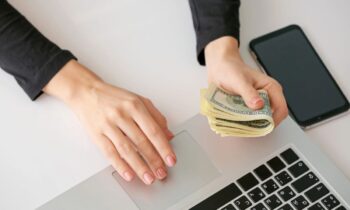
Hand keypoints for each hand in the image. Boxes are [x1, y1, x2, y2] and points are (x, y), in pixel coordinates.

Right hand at [43, 60, 175, 184]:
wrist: (86, 92)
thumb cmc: (114, 98)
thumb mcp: (138, 100)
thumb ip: (156, 117)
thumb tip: (169, 135)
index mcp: (135, 105)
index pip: (154, 130)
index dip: (164, 147)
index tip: (171, 159)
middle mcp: (122, 115)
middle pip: (141, 142)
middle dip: (154, 160)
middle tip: (162, 173)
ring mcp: (108, 125)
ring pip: (126, 150)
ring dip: (139, 167)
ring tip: (149, 178)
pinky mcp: (97, 134)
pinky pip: (110, 153)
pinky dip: (120, 165)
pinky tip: (129, 174)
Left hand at [205, 37, 287, 125]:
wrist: (220, 67)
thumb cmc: (230, 70)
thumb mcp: (239, 81)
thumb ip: (249, 93)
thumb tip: (258, 105)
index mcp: (271, 88)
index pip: (281, 110)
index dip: (273, 121)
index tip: (260, 127)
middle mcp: (267, 97)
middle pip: (271, 118)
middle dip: (259, 125)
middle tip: (245, 126)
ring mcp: (258, 103)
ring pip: (260, 121)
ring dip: (250, 125)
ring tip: (238, 123)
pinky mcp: (249, 108)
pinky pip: (250, 120)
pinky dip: (243, 122)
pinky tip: (235, 121)